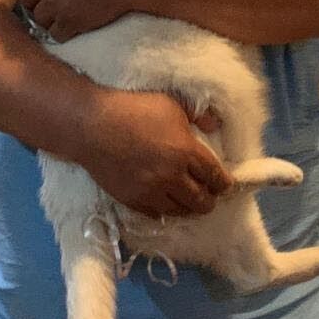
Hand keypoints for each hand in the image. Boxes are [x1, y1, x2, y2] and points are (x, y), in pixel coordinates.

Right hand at [79, 89, 231, 218]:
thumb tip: (215, 126)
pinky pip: (156, 214)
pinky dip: (165, 210)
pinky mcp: (132, 200)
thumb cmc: (133, 109)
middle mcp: (172, 177)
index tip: (225, 185)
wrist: (92, 126)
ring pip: (180, 211)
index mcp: (186, 152)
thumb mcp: (170, 104)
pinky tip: (166, 204)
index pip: (215, 176)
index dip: (223, 183)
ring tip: (189, 202)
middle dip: (210, 199)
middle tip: (210, 196)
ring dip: (188, 208)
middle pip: (201, 200)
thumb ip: (197, 115)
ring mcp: (151, 192)